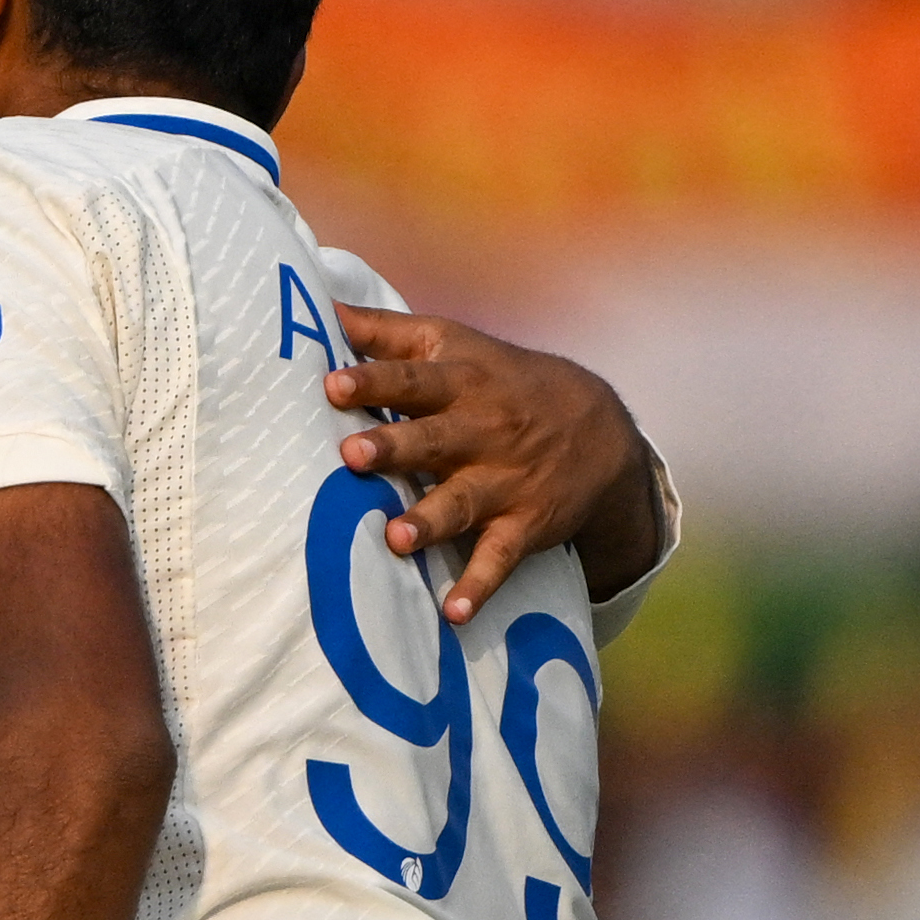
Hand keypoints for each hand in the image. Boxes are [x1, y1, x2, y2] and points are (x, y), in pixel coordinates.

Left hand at [325, 307, 657, 620]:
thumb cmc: (498, 380)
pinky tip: (453, 614)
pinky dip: (479, 587)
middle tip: (352, 455)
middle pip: (433, 439)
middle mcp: (482, 431)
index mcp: (460, 383)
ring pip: (463, 502)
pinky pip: (500, 560)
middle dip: (394, 447)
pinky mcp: (524, 526)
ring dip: (430, 521)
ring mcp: (505, 481)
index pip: (412, 381)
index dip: (374, 381)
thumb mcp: (452, 345)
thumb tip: (322, 306)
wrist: (597, 427)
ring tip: (397, 539)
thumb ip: (386, 332)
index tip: (334, 385)